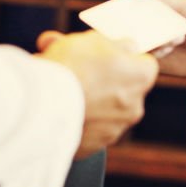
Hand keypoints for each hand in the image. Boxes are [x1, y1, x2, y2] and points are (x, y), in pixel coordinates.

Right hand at [36, 30, 158, 158]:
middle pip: (122, 90)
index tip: (103, 56)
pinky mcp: (92, 147)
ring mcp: (113, 130)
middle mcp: (134, 107)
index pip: (143, 65)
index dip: (122, 58)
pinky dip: (75, 120)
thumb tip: (127, 48)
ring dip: (88, 101)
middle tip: (75, 71)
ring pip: (103, 111)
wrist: (41, 105)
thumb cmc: (71, 67)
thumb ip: (117, 45)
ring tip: (59, 90)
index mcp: (141, 77)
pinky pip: (86, 130)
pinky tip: (56, 109)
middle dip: (103, 81)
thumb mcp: (96, 39)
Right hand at [111, 0, 185, 79]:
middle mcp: (137, 12)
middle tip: (158, 25)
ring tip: (176, 38)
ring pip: (128, 36)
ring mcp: (138, 33)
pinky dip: (156, 51)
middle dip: (138, 21)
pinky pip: (138, 53)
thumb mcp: (184, 6)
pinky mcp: (142, 53)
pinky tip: (172, 47)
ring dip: (153, 38)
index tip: (142, 3)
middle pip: (119, 15)